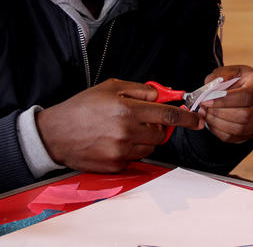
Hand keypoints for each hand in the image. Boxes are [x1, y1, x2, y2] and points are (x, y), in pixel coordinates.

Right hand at [36, 78, 203, 172]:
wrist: (54, 134)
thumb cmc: (82, 107)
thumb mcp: (110, 87)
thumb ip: (140, 90)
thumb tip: (163, 95)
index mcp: (127, 110)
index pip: (169, 116)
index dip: (187, 118)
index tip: (197, 120)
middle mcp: (127, 133)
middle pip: (161, 134)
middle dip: (159, 126)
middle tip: (144, 119)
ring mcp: (121, 152)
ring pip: (150, 146)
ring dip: (145, 138)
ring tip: (124, 129)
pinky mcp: (115, 166)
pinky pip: (135, 158)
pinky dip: (131, 149)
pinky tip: (114, 141)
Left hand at [196, 65, 252, 142]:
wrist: (246, 88)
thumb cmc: (237, 78)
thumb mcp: (228, 71)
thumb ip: (218, 77)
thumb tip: (210, 90)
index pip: (247, 96)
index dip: (225, 100)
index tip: (207, 100)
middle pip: (245, 115)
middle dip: (220, 113)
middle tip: (203, 108)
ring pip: (241, 129)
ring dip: (218, 123)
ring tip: (205, 114)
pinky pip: (236, 137)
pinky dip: (220, 131)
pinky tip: (210, 122)